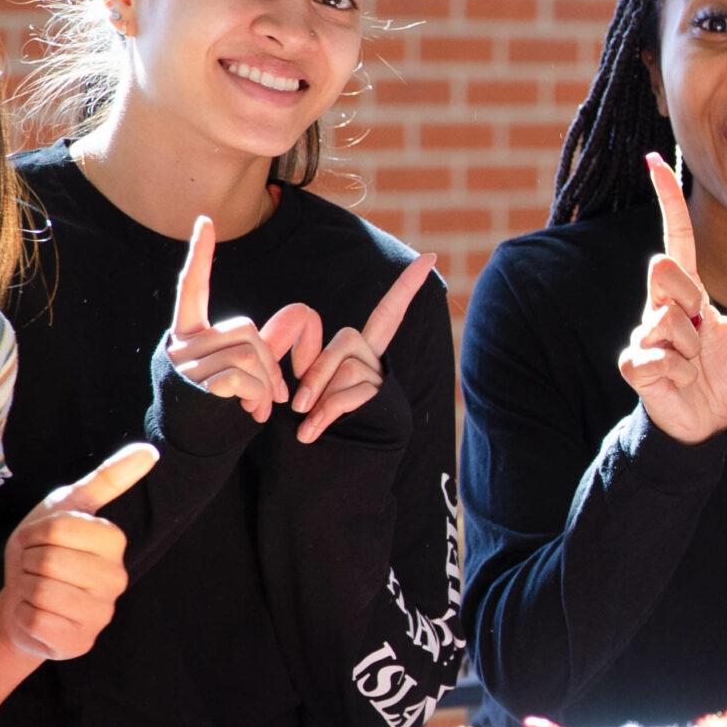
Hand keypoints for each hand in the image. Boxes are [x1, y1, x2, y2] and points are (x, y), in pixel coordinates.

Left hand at [0, 441, 157, 660]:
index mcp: (115, 541)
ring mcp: (101, 614)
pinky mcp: (80, 643)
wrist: (23, 601)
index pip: (58, 528)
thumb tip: (150, 451)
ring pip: (41, 590)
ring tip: (36, 589)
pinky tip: (36, 614)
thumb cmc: (44, 550)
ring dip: (25, 588)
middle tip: (34, 568)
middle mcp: (117, 578)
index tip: (40, 541)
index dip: (35, 533)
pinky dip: (24, 616)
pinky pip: (37, 621)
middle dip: (26, 562)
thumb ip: (107, 479)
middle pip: (47, 559)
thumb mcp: (67, 507)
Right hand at [164, 216, 291, 422]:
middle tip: (273, 396)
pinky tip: (251, 412)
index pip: (192, 287)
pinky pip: (245, 375)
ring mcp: (186, 364)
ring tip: (260, 407)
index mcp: (187, 334)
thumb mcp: (233, 374)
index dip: (200, 256)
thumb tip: (287, 330)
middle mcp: (181, 344)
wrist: (191, 452)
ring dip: (267, 383)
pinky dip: (258, 395)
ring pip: (250, 352)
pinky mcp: (197, 384)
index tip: (205, 222)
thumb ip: (253, 348)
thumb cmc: (216, 411)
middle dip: (270, 362)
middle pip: (245, 328)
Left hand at [288, 253, 433, 442]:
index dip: (406, 287)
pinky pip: (346, 394)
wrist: (329, 468)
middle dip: (316, 369)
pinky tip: (311, 433)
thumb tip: (301, 386)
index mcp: (363, 353)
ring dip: (318, 396)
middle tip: (298, 404)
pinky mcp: (381, 402)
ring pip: (345, 368)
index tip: (428, 258)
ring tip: (307, 420)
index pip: (388, 314)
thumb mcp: (306, 389)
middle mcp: (379, 363)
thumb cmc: (313, 424)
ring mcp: (382, 382)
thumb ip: (306, 370)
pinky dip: (323, 415)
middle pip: (347, 341)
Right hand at [616, 153, 726, 443]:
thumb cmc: (721, 374)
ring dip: (692, 348)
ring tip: (694, 364)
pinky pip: (660, 356)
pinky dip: (680, 372)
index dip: (667, 200)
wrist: (706, 421)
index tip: (656, 160)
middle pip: (665, 270)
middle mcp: (658, 306)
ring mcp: (642, 334)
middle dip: (691, 300)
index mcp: (686, 294)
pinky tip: (681, 381)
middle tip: (703, 331)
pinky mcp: (633, 364)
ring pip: (669, 321)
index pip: (676, 238)